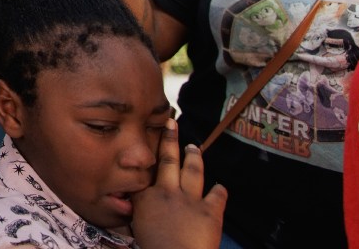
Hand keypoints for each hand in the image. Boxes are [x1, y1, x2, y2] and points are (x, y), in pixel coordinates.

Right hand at [130, 121, 227, 248]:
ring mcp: (190, 200)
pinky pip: (218, 196)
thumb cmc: (154, 247)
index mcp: (146, 197)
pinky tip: (221, 187)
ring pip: (193, 171)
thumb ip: (139, 211)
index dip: (148, 152)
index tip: (149, 136)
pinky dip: (220, 191)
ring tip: (194, 147)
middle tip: (171, 123)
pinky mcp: (211, 211)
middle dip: (170, 139)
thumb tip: (137, 204)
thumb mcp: (137, 226)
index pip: (146, 170)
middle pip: (169, 160)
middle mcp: (167, 192)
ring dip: (195, 157)